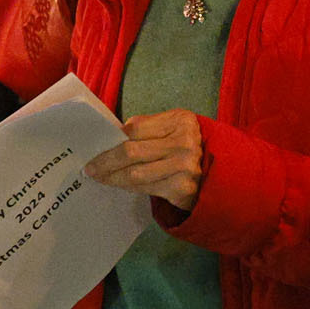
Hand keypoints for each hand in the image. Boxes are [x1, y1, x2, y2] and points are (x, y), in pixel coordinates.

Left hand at [88, 108, 206, 210]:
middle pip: (132, 151)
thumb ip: (148, 127)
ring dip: (113, 177)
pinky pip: (146, 188)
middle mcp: (185, 141)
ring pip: (136, 173)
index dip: (112, 139)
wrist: (220, 175)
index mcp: (181, 120)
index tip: (96, 146)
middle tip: (90, 168)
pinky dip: (128, 187)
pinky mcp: (182, 188)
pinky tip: (119, 184)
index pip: (135, 128)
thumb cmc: (187, 148)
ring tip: (100, 177)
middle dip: (106, 161)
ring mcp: (186, 166)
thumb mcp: (174, 128)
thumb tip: (112, 135)